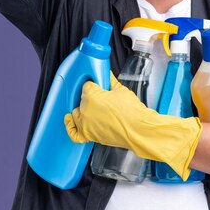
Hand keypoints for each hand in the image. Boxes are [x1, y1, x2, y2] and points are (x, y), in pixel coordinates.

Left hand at [64, 73, 202, 179]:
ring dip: (82, 110)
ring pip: (76, 114)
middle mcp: (85, 111)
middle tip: (102, 98)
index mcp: (91, 97)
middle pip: (81, 100)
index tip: (99, 86)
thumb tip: (107, 74)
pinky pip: (74, 133)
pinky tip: (71, 121)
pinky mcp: (89, 136)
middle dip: (90, 97)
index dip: (94, 85)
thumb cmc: (132, 112)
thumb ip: (110, 81)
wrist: (139, 130)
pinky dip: (70, 127)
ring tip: (92, 108)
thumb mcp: (121, 90)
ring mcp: (85, 124)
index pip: (86, 86)